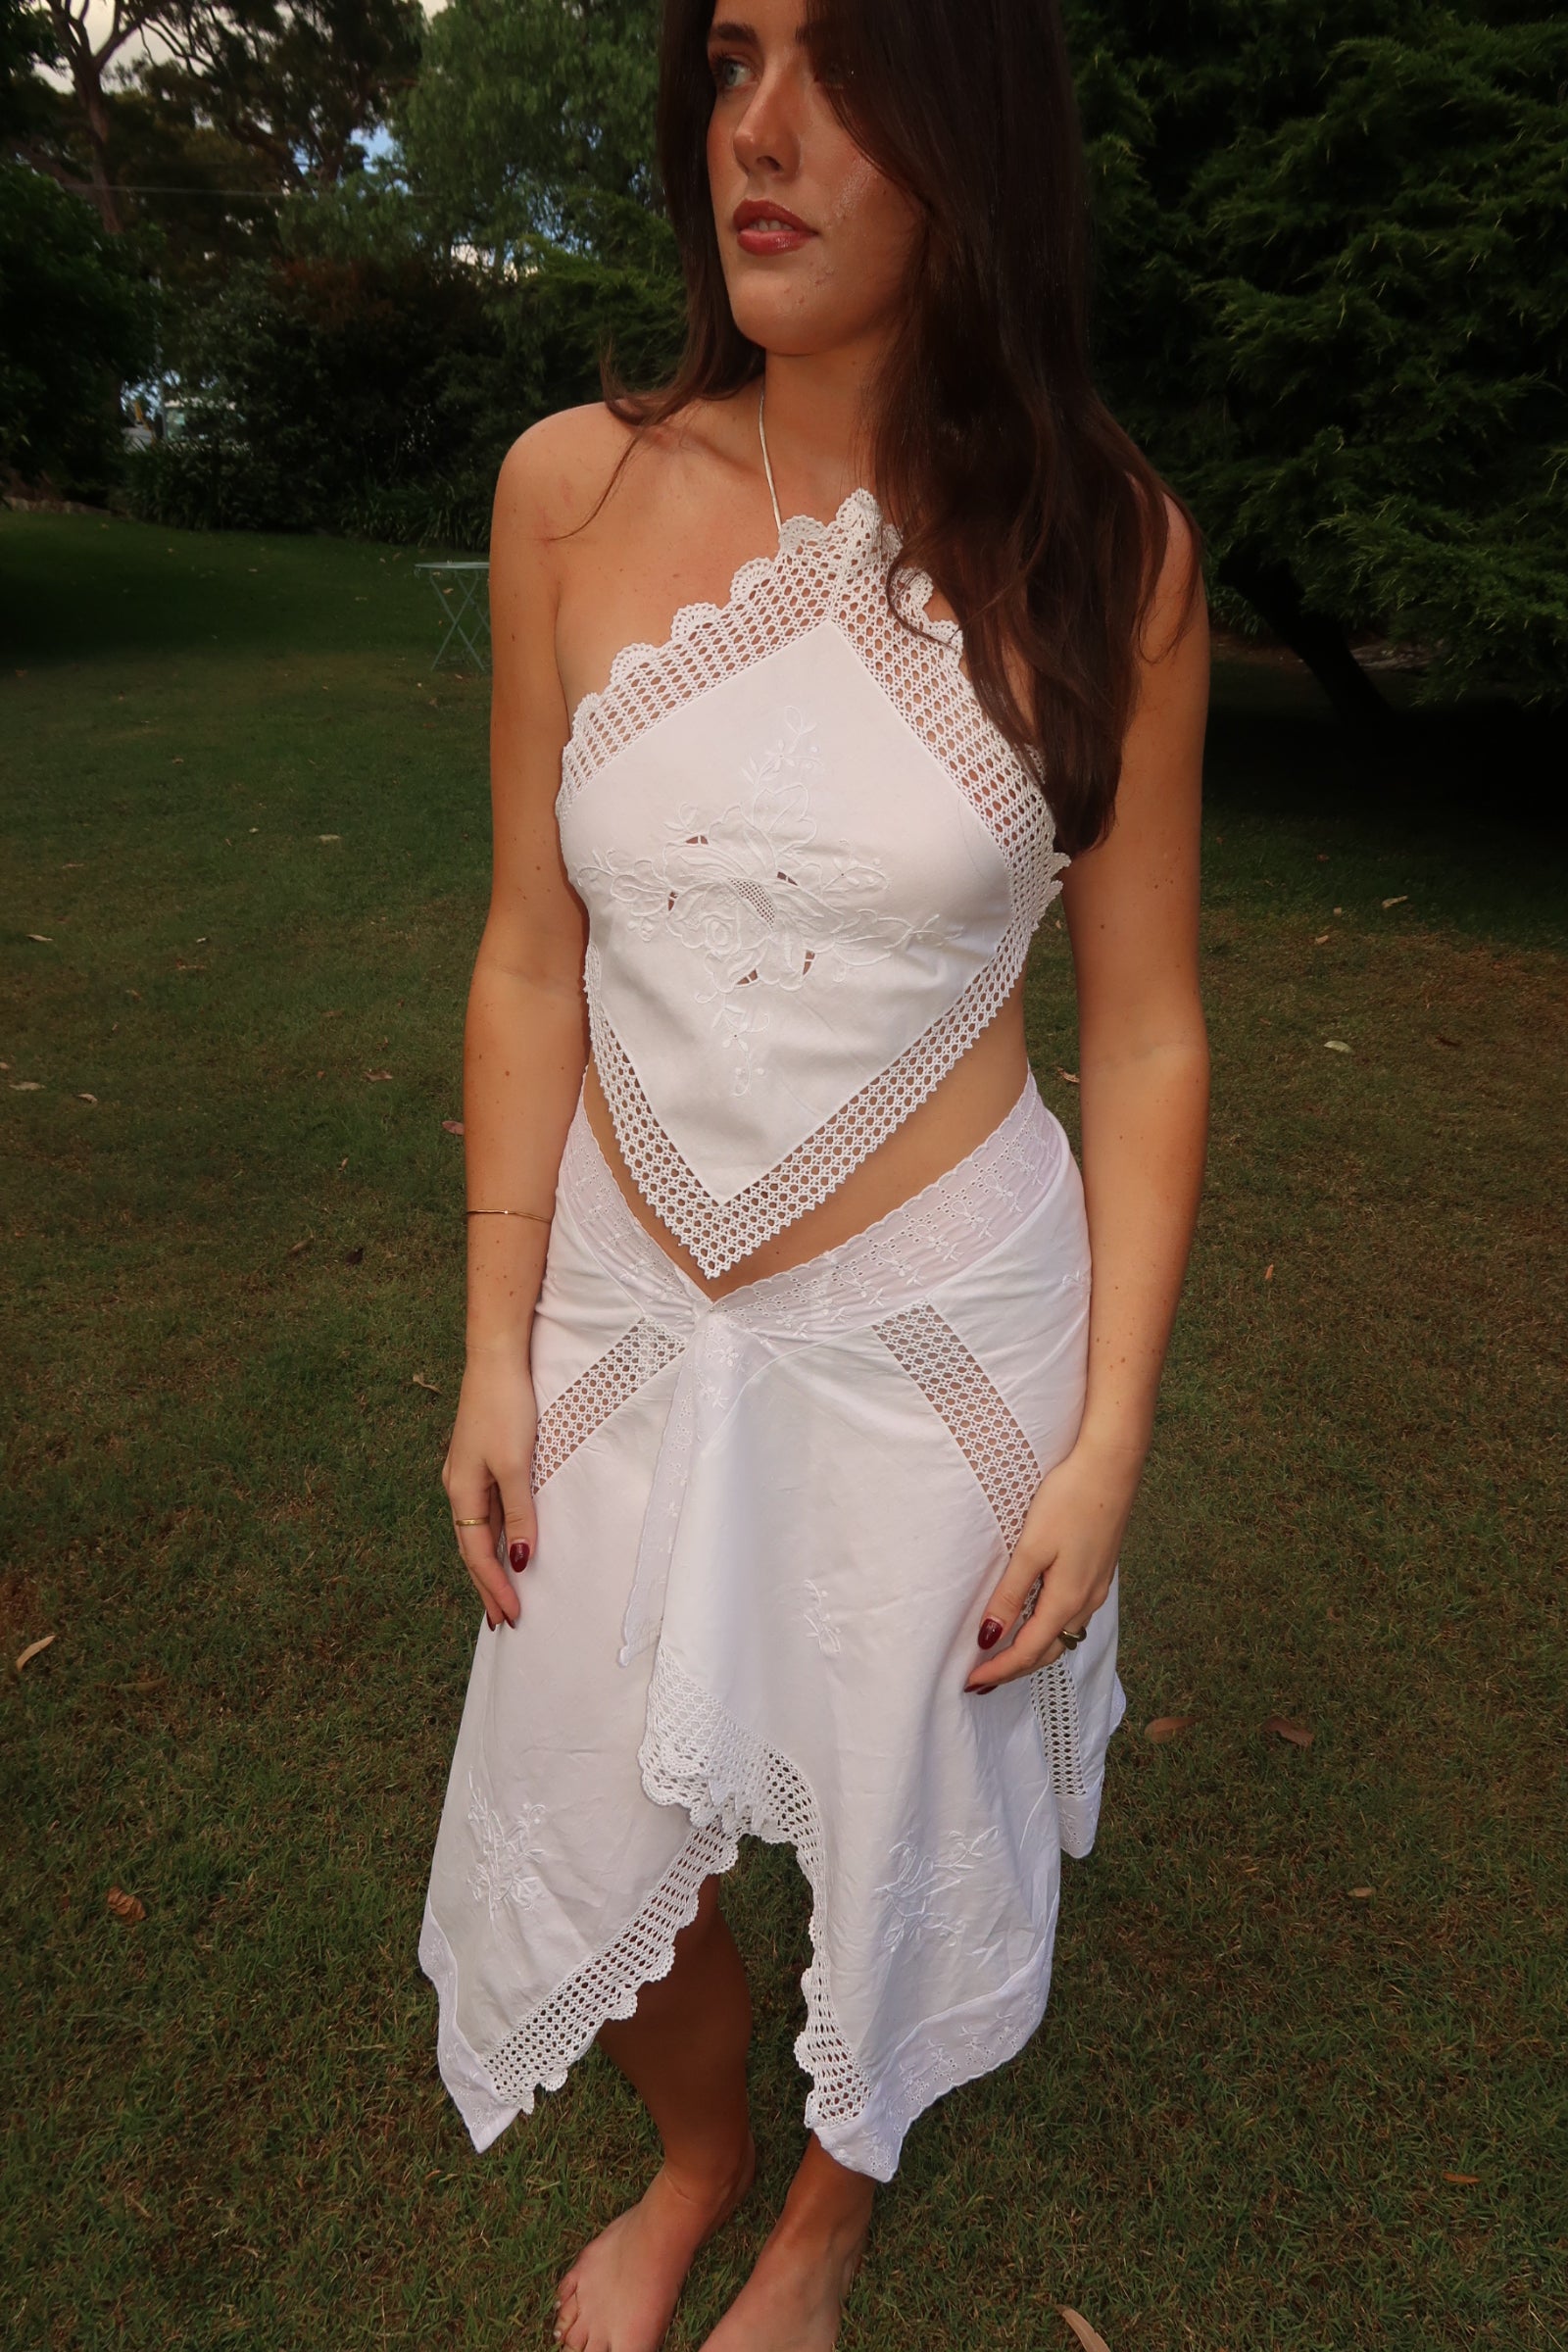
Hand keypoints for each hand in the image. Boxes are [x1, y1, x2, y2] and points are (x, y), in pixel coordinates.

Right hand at [441, 1343, 538, 1630]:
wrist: (495, 1360)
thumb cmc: (505, 1408)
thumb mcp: (515, 1465)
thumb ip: (520, 1513)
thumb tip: (520, 1560)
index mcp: (461, 1492)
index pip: (477, 1554)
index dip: (493, 1587)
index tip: (510, 1617)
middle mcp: (459, 1487)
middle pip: (472, 1548)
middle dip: (487, 1585)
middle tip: (503, 1620)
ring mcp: (469, 1474)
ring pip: (479, 1530)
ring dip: (491, 1564)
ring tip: (503, 1594)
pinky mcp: (482, 1460)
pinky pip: (488, 1510)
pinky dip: (497, 1535)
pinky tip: (507, 1545)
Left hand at [963, 1434, 1142, 1691]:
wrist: (1112, 1467)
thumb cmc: (1069, 1500)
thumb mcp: (1032, 1547)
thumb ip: (1011, 1593)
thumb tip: (990, 1637)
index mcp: (1068, 1599)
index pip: (1028, 1651)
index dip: (999, 1670)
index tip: (971, 1682)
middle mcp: (1086, 1601)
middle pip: (1048, 1651)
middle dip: (1015, 1669)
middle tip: (982, 1679)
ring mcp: (1096, 1588)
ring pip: (1063, 1636)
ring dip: (1032, 1653)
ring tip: (1003, 1658)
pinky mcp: (1098, 1573)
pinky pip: (1072, 1618)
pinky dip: (1048, 1631)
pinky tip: (1035, 1623)